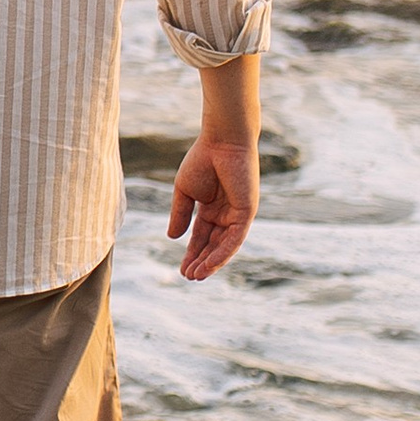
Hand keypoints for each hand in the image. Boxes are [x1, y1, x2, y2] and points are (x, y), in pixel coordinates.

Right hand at [167, 135, 257, 279]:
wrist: (221, 142)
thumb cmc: (202, 160)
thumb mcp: (184, 192)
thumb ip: (180, 215)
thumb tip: (173, 238)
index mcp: (211, 208)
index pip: (201, 237)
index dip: (191, 253)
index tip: (181, 269)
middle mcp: (226, 215)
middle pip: (213, 245)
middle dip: (200, 262)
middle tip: (187, 277)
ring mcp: (238, 215)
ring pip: (224, 246)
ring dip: (211, 262)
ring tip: (196, 276)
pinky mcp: (246, 213)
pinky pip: (234, 239)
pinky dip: (222, 253)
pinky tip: (209, 264)